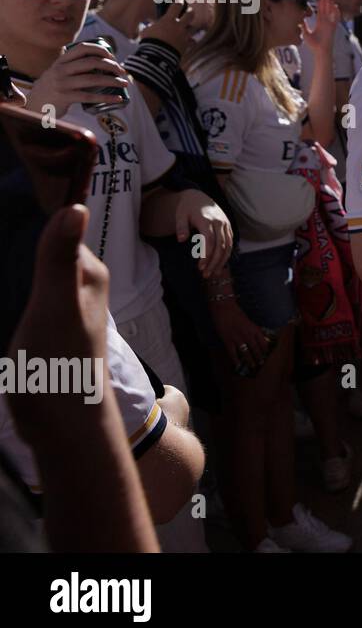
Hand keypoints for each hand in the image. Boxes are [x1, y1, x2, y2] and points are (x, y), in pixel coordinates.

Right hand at [7, 206, 110, 435]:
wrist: (64, 426)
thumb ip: (60, 259)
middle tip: (3, 252)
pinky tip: (10, 302)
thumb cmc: (61, 364)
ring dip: (16, 280)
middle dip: (21, 256)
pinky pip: (31, 306)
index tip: (18, 201)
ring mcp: (66, 312)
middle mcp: (82, 289)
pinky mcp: (50, 335)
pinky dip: (16, 301)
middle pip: (44, 255)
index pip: (61, 230)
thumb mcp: (56, 305)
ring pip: (35, 280)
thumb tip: (76, 207)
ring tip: (21, 300)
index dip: (38, 224)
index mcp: (88, 274)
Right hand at [26, 41, 128, 117]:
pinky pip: (90, 96)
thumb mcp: (59, 72)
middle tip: (123, 72)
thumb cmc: (54, 87)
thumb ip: (74, 65)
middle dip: (112, 65)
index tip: (113, 57)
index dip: (101, 50)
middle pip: (92, 62)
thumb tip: (103, 61)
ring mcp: (62, 83)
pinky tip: (117, 98)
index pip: (83, 48)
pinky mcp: (65, 97)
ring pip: (93, 79)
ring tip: (125, 83)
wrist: (35, 105)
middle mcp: (60, 69)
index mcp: (61, 60)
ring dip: (113, 81)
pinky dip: (106, 97)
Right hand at [141, 1, 196, 55]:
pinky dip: (191, 41)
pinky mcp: (186, 45)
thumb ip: (151, 26)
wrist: (157, 56)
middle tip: (189, 11)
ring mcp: (184, 36)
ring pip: (193, 28)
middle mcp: (179, 26)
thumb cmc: (149, 42)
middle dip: (190, 12)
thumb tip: (150, 26)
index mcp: (168, 20)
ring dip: (191, 27)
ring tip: (188, 27)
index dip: (178, 0)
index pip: (176, 5)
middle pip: (190, 14)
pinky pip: (192, 41)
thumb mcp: (147, 31)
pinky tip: (189, 41)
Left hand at [173, 190, 233, 276]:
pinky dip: (226, 255)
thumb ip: (181, 227)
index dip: (206, 255)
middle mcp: (219, 223)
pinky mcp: (228, 228)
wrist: (199, 197)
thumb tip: (181, 240)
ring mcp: (226, 225)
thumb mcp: (180, 214)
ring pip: (228, 246)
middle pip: (220, 246)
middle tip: (205, 275)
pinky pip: (230, 244)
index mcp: (207, 220)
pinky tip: (219, 265)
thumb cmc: (187, 208)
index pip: (209, 240)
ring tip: (213, 273)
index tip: (200, 267)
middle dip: (214, 262)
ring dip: (221, 261)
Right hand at [211, 301, 270, 371]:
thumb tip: (256, 336)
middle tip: (261, 363)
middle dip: (259, 357)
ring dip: (249, 360)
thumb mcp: (247, 320)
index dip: (265, 349)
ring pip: (246, 353)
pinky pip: (233, 353)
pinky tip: (237, 364)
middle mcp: (248, 335)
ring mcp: (238, 339)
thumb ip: (252, 329)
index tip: (267, 353)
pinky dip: (235, 360)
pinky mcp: (228, 341)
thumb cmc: (235, 312)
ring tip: (252, 365)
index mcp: (254, 328)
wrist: (224, 308)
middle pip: (255, 349)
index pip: (263, 341)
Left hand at [303, 0, 339, 53]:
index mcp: (320, 23)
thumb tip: (300, 22)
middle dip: (326, 1)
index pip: (320, 11)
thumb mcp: (306, 34)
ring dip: (331, 4)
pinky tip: (335, 6)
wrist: (320, 51)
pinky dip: (336, 12)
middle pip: (326, 9)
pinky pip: (335, 18)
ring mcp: (329, 24)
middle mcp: (325, 22)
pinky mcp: (332, 27)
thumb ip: (304, 27)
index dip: (320, 4)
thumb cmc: (313, 45)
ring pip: (330, 12)